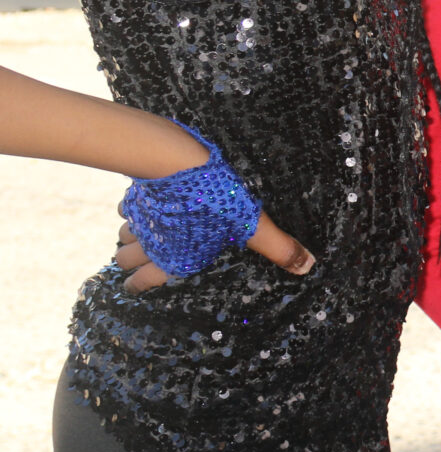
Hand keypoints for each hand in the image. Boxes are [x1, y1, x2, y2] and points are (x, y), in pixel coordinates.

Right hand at [112, 210, 313, 293]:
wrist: (182, 165)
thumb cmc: (218, 203)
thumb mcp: (254, 227)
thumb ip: (277, 248)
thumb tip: (307, 267)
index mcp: (174, 257)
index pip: (145, 280)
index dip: (137, 284)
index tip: (131, 286)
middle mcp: (150, 242)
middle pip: (126, 258)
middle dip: (129, 261)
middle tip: (131, 263)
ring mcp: (139, 217)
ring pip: (123, 233)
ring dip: (128, 236)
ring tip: (133, 237)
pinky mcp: (135, 192)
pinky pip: (126, 205)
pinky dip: (130, 208)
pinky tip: (137, 204)